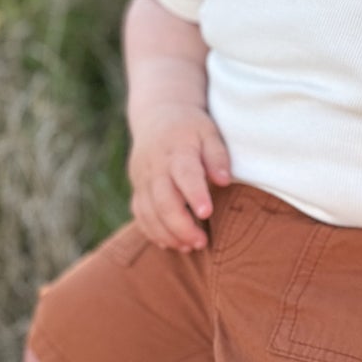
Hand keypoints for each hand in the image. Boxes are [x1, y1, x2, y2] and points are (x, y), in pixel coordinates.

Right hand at [127, 102, 230, 250]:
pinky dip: (152, 231)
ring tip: (189, 247)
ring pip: (148, 212)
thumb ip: (217, 156)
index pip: (184, 174)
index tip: (206, 213)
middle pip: (163, 201)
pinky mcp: (136, 188)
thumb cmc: (190, 127)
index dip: (194, 194)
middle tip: (202, 242)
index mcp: (177, 150)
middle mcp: (156, 166)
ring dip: (167, 234)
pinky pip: (139, 214)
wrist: (157, 115)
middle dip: (181, 226)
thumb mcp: (209, 132)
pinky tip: (170, 243)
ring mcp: (142, 179)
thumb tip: (224, 180)